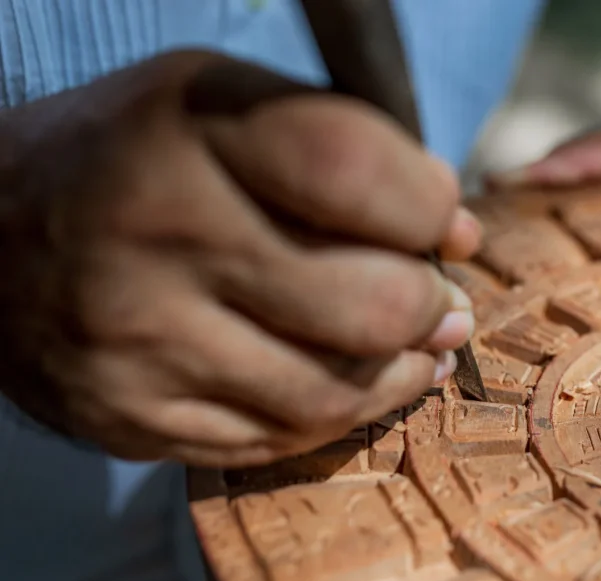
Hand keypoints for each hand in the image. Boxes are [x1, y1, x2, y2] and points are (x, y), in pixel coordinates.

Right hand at [0, 50, 480, 466]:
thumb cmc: (140, 159)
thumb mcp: (227, 105)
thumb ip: (345, 146)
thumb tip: (455, 236)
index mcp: (190, 134)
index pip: (357, 173)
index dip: (428, 208)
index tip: (444, 224)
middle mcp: (156, 237)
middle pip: (369, 304)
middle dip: (432, 306)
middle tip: (440, 300)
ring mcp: (138, 342)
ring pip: (332, 391)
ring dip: (403, 372)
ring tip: (419, 346)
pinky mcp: (130, 417)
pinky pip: (279, 439)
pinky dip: (339, 414)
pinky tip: (356, 383)